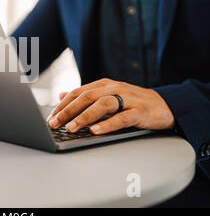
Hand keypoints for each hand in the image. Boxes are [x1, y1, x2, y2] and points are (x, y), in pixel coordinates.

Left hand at [47, 78, 174, 134]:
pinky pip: (122, 118)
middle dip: (68, 111)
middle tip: (54, 123)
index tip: (50, 117)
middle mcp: (114, 88)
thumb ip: (86, 96)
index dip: (63, 105)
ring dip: (84, 117)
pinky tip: (96, 131)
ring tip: (71, 128)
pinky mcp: (140, 111)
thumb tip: (61, 95)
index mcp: (104, 85)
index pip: (78, 92)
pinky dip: (108, 124)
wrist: (165, 105)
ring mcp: (128, 99)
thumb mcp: (108, 95)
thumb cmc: (132, 102)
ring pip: (102, 105)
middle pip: (86, 97)